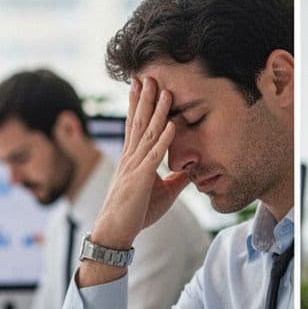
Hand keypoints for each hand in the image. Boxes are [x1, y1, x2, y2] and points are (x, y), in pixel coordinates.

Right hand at [78, 77, 191, 287]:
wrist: (116, 233)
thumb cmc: (136, 213)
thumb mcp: (162, 192)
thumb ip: (176, 179)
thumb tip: (192, 171)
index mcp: (134, 158)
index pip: (137, 125)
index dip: (141, 104)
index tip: (143, 85)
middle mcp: (132, 157)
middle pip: (140, 122)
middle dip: (145, 98)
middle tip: (149, 75)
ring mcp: (135, 167)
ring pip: (147, 133)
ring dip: (157, 112)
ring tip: (163, 91)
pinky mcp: (140, 180)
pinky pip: (154, 156)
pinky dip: (164, 140)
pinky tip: (173, 125)